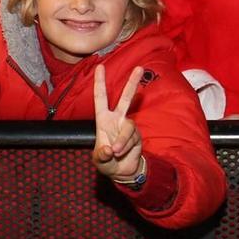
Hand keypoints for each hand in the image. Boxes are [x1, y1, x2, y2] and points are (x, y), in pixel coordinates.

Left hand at [93, 64, 145, 181]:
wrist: (123, 172)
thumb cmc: (107, 162)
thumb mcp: (99, 160)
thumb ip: (101, 155)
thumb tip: (109, 149)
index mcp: (103, 119)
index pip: (101, 98)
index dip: (100, 82)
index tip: (100, 66)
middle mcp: (117, 119)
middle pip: (125, 98)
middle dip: (132, 83)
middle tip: (140, 68)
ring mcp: (128, 127)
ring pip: (128, 127)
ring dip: (122, 140)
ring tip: (116, 152)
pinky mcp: (137, 136)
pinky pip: (132, 138)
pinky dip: (125, 147)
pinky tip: (121, 153)